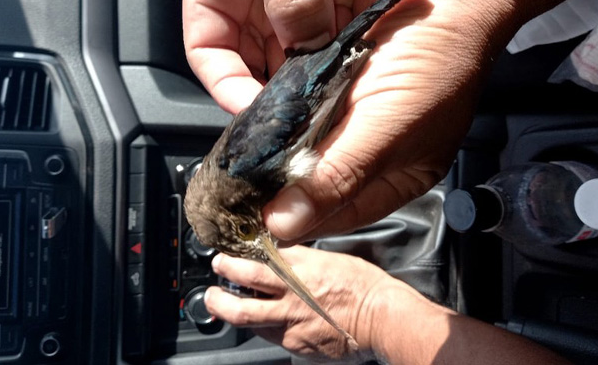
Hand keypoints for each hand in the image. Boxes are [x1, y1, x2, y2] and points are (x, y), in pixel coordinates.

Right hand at [180, 0, 410, 113]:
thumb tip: (304, 50)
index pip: (209, 45)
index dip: (226, 83)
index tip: (253, 112)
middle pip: (257, 54)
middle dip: (274, 84)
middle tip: (298, 113)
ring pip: (300, 46)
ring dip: (314, 72)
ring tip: (328, 96)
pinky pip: (339, 27)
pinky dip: (346, 50)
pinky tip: (353, 68)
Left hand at [181, 0, 523, 241]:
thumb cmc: (435, 57)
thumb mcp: (387, 126)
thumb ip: (335, 176)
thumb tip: (283, 226)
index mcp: (394, 176)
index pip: (334, 215)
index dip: (292, 219)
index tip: (245, 217)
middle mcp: (370, 149)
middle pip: (312, 181)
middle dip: (275, 184)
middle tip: (231, 185)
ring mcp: (351, 114)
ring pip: (299, 144)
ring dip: (269, 147)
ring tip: (234, 154)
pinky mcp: (334, 82)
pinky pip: (297, 107)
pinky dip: (275, 111)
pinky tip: (250, 113)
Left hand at [205, 246, 573, 364]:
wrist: (384, 318)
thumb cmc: (365, 284)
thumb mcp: (331, 256)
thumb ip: (302, 257)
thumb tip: (285, 253)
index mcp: (297, 269)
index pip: (253, 263)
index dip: (233, 259)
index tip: (223, 255)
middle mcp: (288, 297)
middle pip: (240, 296)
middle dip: (220, 289)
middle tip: (213, 283)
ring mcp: (291, 324)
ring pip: (248, 319)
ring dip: (230, 310)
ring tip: (219, 303)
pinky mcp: (298, 345)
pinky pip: (271, 337)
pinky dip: (260, 328)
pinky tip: (259, 323)